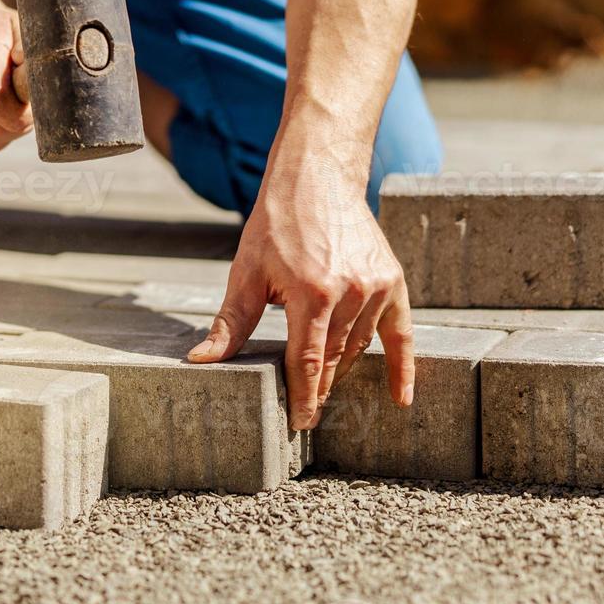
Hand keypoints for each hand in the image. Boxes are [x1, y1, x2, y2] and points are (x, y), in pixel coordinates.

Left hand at [188, 157, 414, 430]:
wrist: (318, 179)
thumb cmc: (276, 225)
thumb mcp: (246, 272)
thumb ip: (231, 323)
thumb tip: (200, 361)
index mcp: (312, 293)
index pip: (309, 363)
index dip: (302, 397)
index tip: (298, 424)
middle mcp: (351, 292)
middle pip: (334, 361)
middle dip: (319, 389)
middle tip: (305, 414)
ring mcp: (377, 287)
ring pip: (358, 349)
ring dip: (341, 371)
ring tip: (324, 388)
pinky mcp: (393, 281)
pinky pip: (402, 335)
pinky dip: (402, 368)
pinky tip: (400, 400)